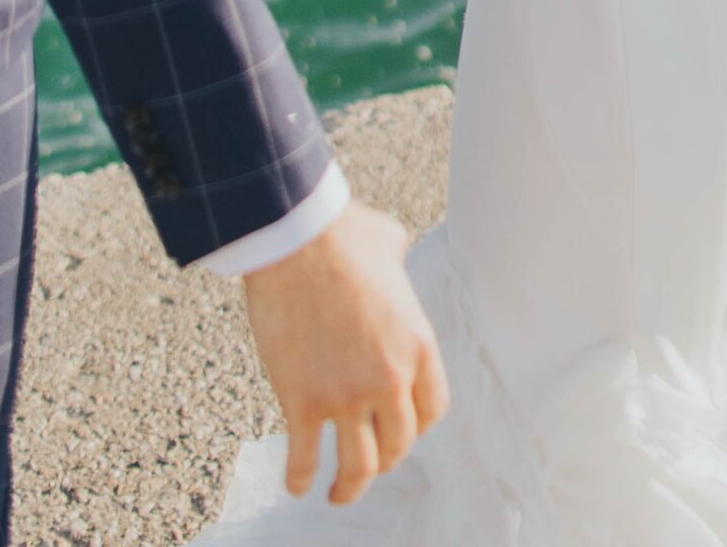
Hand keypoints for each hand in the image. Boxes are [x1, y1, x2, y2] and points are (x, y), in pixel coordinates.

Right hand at [241, 202, 448, 504]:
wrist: (294, 238)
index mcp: (417, 345)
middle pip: (398, 445)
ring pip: (359, 466)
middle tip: (371, 460)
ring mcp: (346, 396)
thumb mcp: (390, 242)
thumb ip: (399, 261)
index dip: (416, 426)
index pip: (431, 411)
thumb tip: (393, 254)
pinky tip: (297, 485)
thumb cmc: (341, 232)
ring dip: (350, 487)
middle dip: (386, 458)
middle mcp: (390, 380)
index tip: (400, 428)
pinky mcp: (303, 401)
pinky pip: (305, 457)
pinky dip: (300, 478)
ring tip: (338, 493)